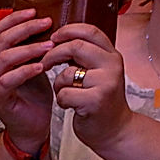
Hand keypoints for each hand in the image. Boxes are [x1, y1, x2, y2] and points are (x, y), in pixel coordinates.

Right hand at [0, 9, 54, 150]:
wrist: (35, 124)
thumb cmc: (37, 93)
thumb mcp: (37, 64)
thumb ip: (37, 47)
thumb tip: (52, 23)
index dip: (15, 19)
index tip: (35, 11)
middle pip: (1, 40)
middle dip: (25, 29)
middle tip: (47, 23)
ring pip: (3, 58)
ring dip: (27, 48)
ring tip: (49, 46)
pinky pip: (8, 80)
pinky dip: (25, 71)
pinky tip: (41, 67)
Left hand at [44, 22, 132, 151]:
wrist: (115, 130)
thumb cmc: (100, 99)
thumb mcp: (98, 72)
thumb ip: (85, 56)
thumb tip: (58, 39)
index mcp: (112, 55)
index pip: (90, 31)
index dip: (69, 30)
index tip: (54, 37)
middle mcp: (112, 65)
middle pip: (76, 46)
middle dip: (53, 54)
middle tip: (45, 63)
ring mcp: (106, 83)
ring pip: (67, 73)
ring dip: (58, 84)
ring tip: (66, 92)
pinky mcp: (96, 100)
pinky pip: (65, 94)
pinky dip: (62, 100)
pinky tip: (70, 106)